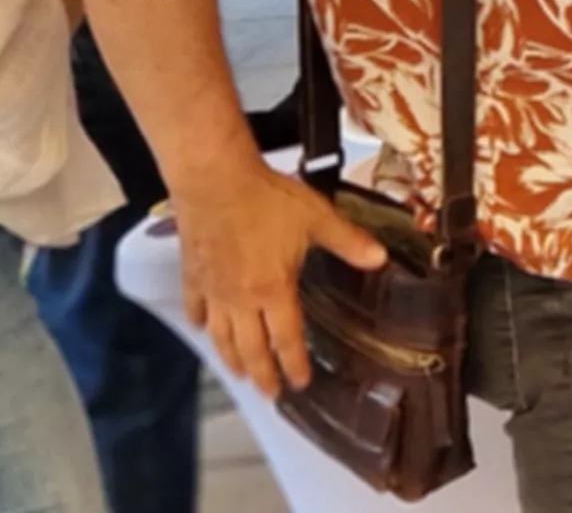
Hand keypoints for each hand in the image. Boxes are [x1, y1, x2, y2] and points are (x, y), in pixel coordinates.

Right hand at [170, 156, 384, 395]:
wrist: (214, 178)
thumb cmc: (266, 197)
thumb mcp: (316, 217)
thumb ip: (348, 242)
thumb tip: (380, 259)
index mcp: (272, 290)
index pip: (286, 339)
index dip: (294, 364)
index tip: (300, 383)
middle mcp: (239, 299)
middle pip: (250, 349)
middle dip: (262, 375)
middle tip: (270, 393)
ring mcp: (212, 290)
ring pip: (220, 336)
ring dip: (231, 359)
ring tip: (240, 374)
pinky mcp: (191, 275)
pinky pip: (195, 308)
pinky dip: (200, 324)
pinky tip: (204, 330)